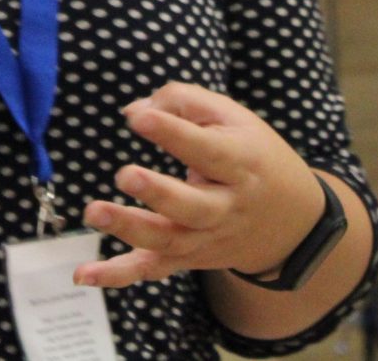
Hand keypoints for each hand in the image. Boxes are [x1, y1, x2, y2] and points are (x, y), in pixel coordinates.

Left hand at [75, 82, 325, 288]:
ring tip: (93, 212)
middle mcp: (226, 207)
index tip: (139, 118)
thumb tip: (134, 110)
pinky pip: (153, 270)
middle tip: (125, 174)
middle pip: (192, 207)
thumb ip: (186, 102)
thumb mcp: (234, 118)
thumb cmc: (253, 155)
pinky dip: (118, 275)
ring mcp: (207, 239)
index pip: (207, 150)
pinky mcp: (189, 259)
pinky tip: (84, 274)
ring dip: (129, 230)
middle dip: (158, 193)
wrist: (293, 221)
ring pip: (169, 242)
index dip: (173, 133)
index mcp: (241, 164)